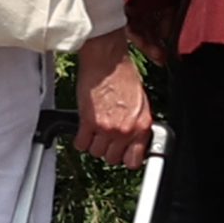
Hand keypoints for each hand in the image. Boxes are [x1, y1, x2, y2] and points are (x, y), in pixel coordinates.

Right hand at [72, 48, 150, 162]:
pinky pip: (81, 143)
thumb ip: (138, 124)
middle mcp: (125, 130)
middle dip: (108, 150)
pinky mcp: (88, 122)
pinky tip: (84, 129)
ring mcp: (106, 128)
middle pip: (113, 159)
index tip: (123, 152)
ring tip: (95, 131)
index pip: (134, 160)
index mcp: (142, 125)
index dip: (126, 157)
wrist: (107, 61)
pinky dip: (81, 139)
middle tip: (106, 138)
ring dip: (94, 144)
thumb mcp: (142, 103)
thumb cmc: (123, 76)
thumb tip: (134, 138)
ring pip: (96, 152)